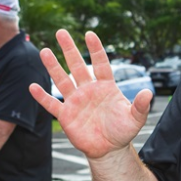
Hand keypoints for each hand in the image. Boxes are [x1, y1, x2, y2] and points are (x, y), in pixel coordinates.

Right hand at [29, 29, 152, 159]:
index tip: (89, 34)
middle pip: (77, 66)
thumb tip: (148, 92)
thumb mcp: (135, 119)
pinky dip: (42, 96)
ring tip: (44, 51)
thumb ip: (140, 106)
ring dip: (53, 67)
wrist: (109, 149)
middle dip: (69, 49)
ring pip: (62, 80)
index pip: (100, 64)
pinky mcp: (66, 115)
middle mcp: (88, 90)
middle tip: (61, 32)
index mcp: (105, 87)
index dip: (95, 49)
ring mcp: (76, 101)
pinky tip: (32, 86)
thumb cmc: (123, 131)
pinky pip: (52, 104)